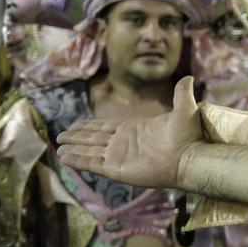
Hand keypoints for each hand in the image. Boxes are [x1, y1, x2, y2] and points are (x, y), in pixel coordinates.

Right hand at [58, 76, 203, 189]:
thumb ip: (182, 94)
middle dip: (77, 137)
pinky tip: (64, 158)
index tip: (75, 124)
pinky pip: (92, 164)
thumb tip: (189, 77)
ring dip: (74, 149)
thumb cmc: (188, 136)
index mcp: (134, 129)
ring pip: (90, 151)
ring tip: (58, 148)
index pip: (105, 127)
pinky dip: (77, 160)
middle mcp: (123, 143)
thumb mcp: (184, 110)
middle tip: (60, 136)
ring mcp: (119, 157)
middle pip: (93, 139)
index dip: (90, 126)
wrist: (189, 158)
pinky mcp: (116, 169)